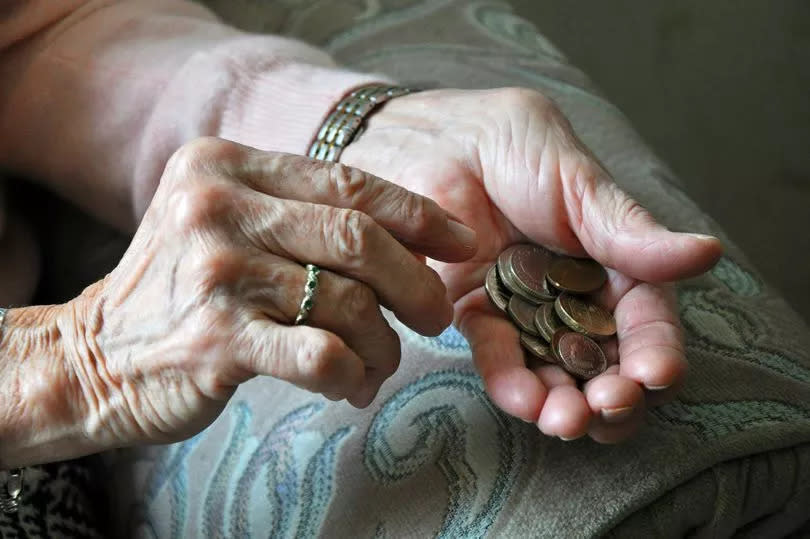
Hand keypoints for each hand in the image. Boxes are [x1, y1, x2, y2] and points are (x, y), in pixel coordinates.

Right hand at [24, 137, 474, 453]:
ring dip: (383, 342)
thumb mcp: (229, 223)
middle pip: (359, 238)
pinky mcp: (216, 339)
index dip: (418, 214)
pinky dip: (353, 373)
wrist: (96, 356)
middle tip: (436, 316)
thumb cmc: (184, 289)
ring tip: (379, 362)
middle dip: (417, 283)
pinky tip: (350, 383)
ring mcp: (215, 273)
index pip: (349, 182)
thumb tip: (414, 237)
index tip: (462, 242)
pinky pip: (322, 354)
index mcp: (227, 165)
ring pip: (349, 302)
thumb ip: (301, 213)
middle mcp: (217, 206)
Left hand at [340, 88, 722, 442]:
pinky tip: (524, 398)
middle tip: (608, 407)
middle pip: (605, 360)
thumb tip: (707, 253)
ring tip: (565, 420)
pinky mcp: (477, 315)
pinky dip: (512, 382)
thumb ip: (628, 229)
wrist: (428, 140)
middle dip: (613, 393)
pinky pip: (498, 356)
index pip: (645, 317)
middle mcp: (574, 294)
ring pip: (555, 371)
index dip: (655, 349)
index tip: (656, 374)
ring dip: (565, 403)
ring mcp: (525, 310)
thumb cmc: (508, 144)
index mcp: (612, 260)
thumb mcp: (575, 179)